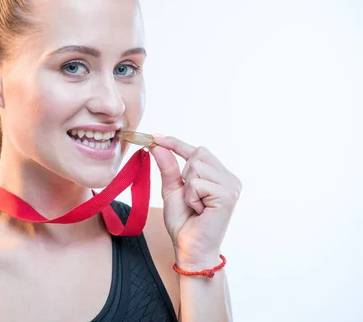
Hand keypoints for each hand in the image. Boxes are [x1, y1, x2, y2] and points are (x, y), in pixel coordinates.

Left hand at [148, 135, 241, 266]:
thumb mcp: (172, 190)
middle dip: (184, 174)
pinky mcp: (228, 195)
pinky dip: (191, 197)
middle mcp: (229, 178)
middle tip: (190, 198)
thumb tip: (157, 145)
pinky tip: (199, 210)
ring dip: (187, 188)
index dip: (175, 143)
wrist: (190, 248)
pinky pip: (197, 183)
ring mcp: (231, 186)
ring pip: (196, 166)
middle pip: (198, 153)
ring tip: (195, 206)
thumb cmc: (184, 223)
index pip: (197, 151)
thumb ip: (168, 167)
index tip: (154, 136)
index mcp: (219, 175)